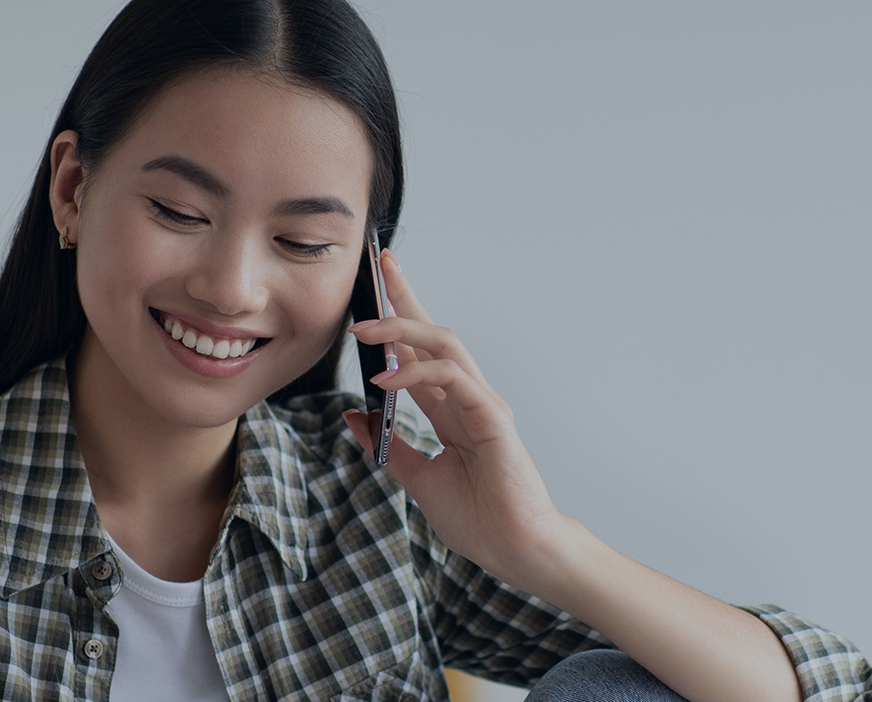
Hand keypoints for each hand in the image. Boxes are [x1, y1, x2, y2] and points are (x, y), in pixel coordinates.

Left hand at [340, 250, 571, 586]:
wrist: (514, 550)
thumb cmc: (479, 519)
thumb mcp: (418, 479)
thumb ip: (389, 447)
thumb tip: (356, 416)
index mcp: (451, 411)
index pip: (420, 352)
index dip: (400, 317)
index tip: (376, 287)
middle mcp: (468, 399)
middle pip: (435, 333)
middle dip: (407, 297)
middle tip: (380, 267)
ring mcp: (484, 404)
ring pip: (446, 345)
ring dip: (405, 330)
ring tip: (366, 330)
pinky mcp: (493, 418)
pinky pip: (454, 379)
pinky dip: (419, 372)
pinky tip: (387, 380)